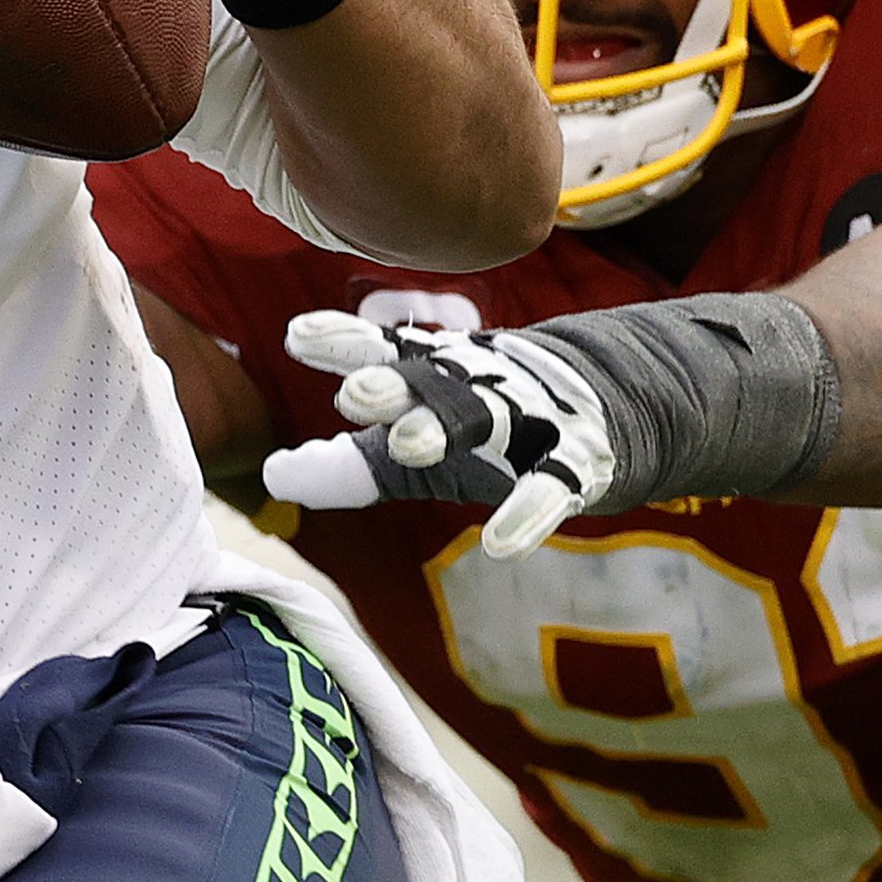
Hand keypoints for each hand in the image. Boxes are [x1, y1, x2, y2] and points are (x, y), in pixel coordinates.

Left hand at [259, 310, 619, 559]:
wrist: (610, 408)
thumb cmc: (490, 428)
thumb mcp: (420, 448)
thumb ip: (349, 464)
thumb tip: (271, 477)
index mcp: (437, 375)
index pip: (382, 351)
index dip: (342, 342)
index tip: (296, 336)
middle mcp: (477, 386)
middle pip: (428, 381)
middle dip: (391, 385)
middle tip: (352, 395)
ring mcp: (530, 419)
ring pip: (483, 419)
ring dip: (444, 429)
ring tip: (406, 445)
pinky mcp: (576, 462)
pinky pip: (551, 486)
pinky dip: (526, 514)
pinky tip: (498, 546)